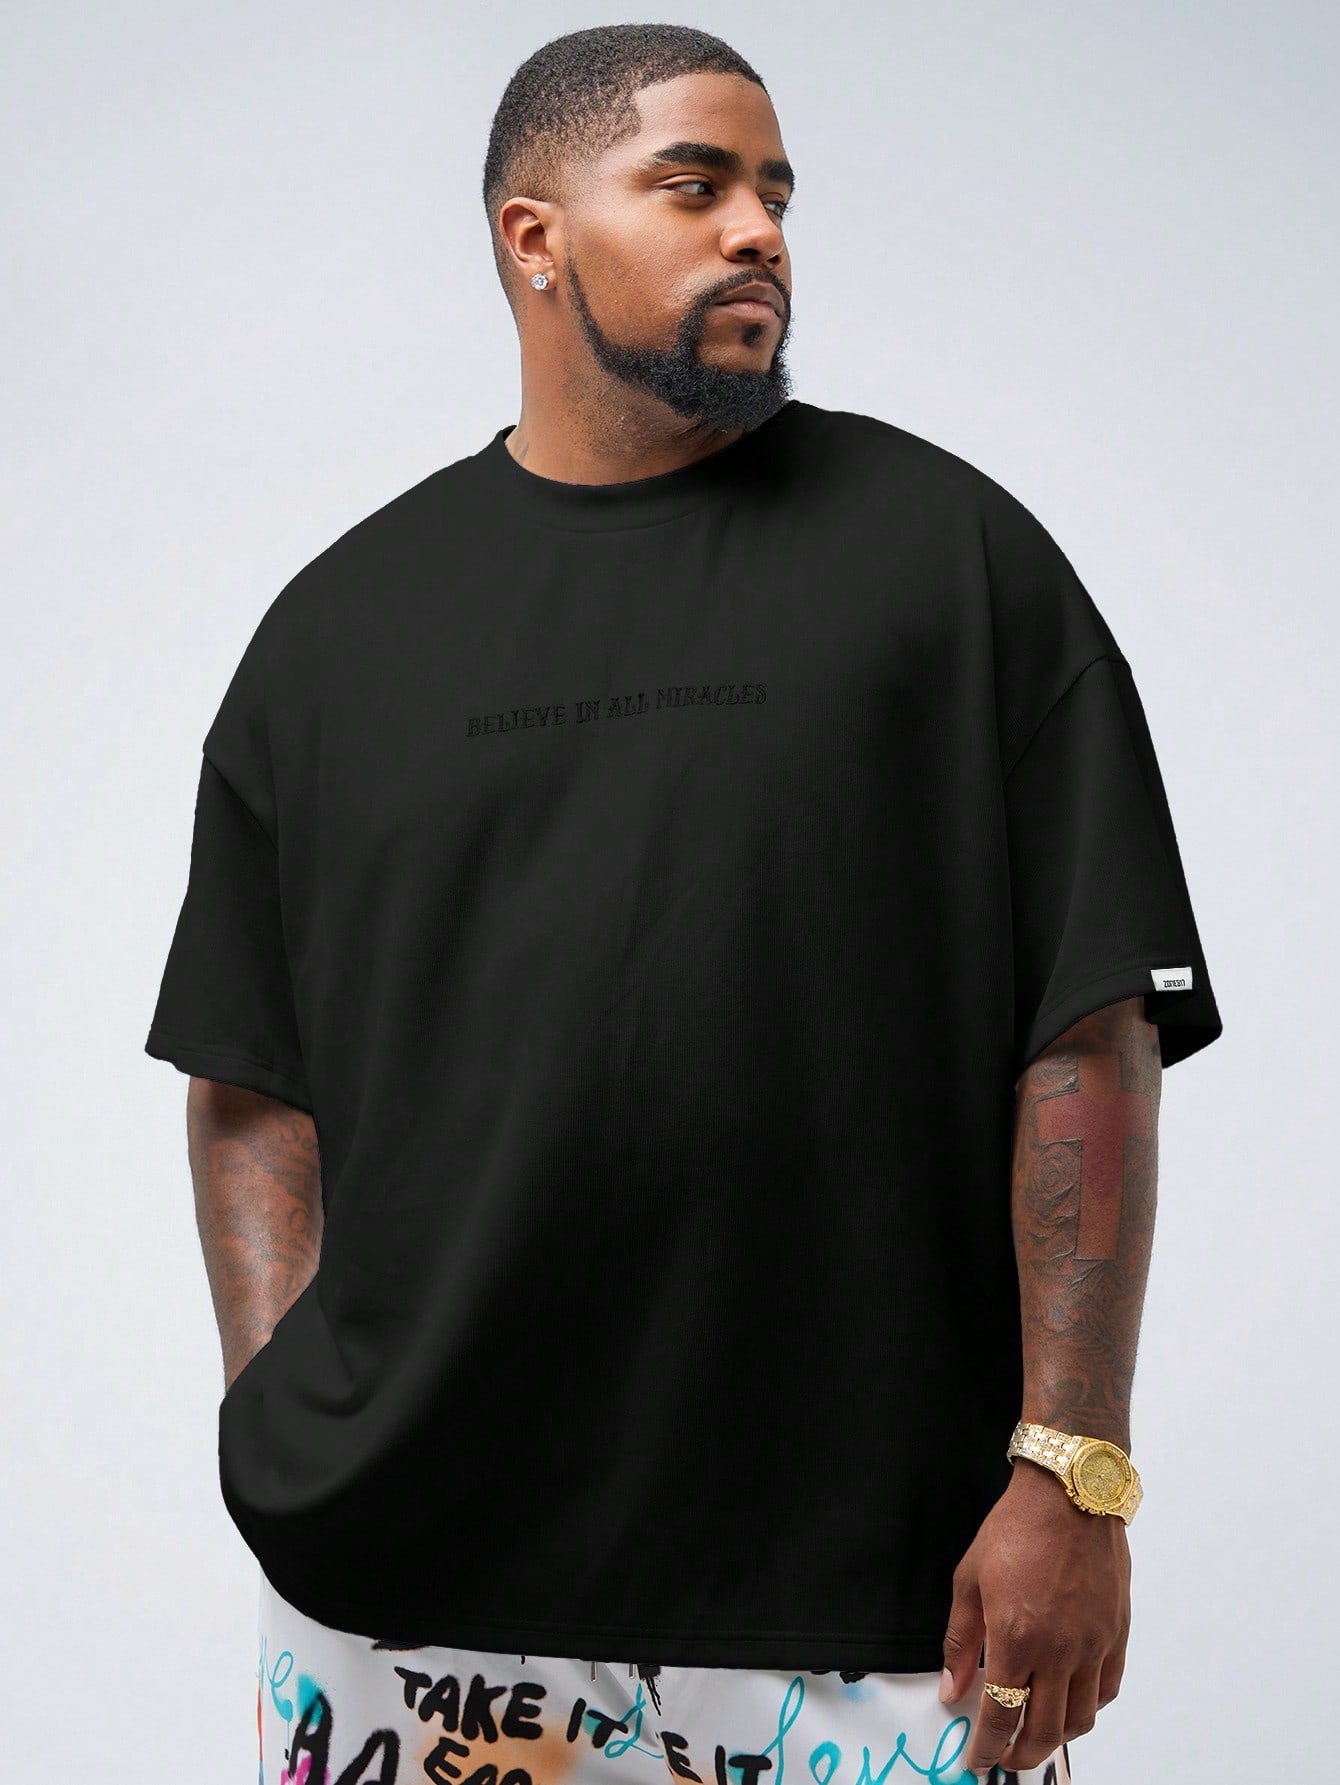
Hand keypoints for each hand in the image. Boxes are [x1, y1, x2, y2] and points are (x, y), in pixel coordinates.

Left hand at [940, 1460, 1130, 1776]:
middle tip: (1006, 1757)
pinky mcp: (1116, 1634)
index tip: (978, 1761)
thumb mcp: (970, 1579)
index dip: (987, 1747)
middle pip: (1044, 1730)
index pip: (1000, 1714)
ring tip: (1036, 1734)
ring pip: (1080, 1719)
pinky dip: (1089, 1707)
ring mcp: (1093, 1645)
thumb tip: (951, 1688)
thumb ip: (959, 1641)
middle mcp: (1059, 1649)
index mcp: (1016, 1636)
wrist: (1070, 1494)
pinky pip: (1107, 1690)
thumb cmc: (1017, 1528)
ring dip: (1056, 1738)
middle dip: (1021, 1754)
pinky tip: (1071, 1701)